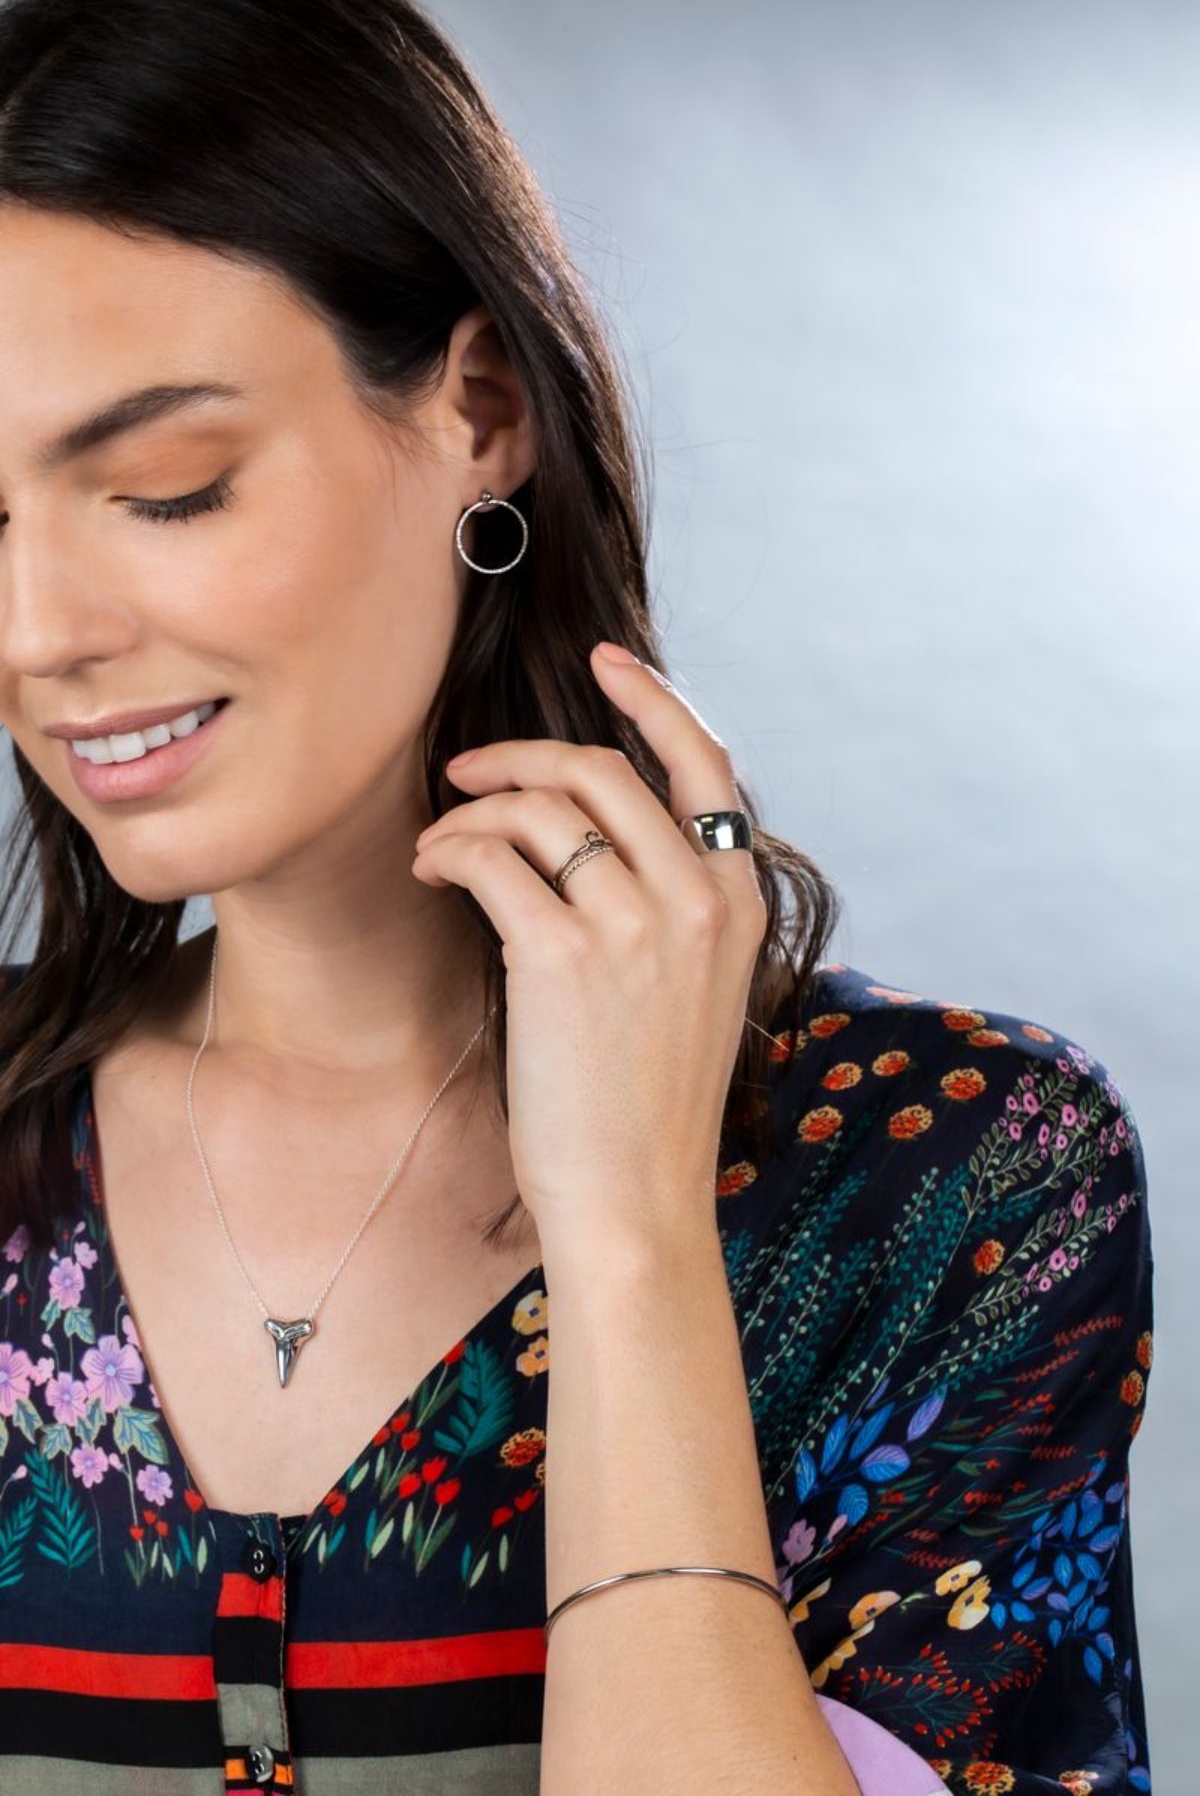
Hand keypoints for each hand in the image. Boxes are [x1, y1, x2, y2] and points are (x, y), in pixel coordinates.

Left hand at [411, 641, 767, 1254]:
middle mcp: (698, 900)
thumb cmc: (648, 1101)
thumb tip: (590, 822)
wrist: (634, 1199)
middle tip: (467, 771)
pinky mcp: (563, 957)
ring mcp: (635, 926)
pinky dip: (450, 849)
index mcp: (739, 901)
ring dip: (473, 810)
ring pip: (540, 808)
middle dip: (520, 756)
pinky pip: (492, 858)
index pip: (707, 764)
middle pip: (601, 771)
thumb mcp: (695, 987)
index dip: (653, 699)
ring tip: (439, 843)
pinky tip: (431, 869)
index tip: (605, 661)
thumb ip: (669, 900)